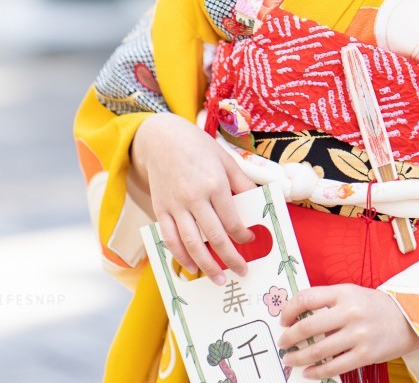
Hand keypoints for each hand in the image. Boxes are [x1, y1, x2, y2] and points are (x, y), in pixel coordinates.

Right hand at [130, 112, 255, 283]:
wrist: (162, 138)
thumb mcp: (225, 159)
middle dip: (231, 258)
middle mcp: (195, 197)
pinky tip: (191, 266)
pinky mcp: (160, 209)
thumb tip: (258, 201)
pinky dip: (180, 256)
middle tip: (241, 271)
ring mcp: (175, 205)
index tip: (250, 240)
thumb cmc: (198, 147)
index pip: (232, 221)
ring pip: (192, 243)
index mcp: (215, 184)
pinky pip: (170, 238)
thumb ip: (241, 183)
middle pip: (215, 237)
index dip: (243, 235)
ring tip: (219, 279)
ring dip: (207, 265)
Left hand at [278, 284, 418, 378]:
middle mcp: (349, 312)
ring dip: (299, 356)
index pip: (307, 298)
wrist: (406, 318)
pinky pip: (334, 366)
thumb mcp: (350, 293)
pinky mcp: (365, 355)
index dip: (289, 310)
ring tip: (290, 358)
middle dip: (290, 337)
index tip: (283, 319)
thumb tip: (298, 315)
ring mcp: (357, 334)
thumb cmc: (373, 305)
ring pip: (319, 350)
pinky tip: (308, 372)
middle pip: (309, 326)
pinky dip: (317, 371)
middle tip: (282, 342)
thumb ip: (327, 301)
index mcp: (343, 292)